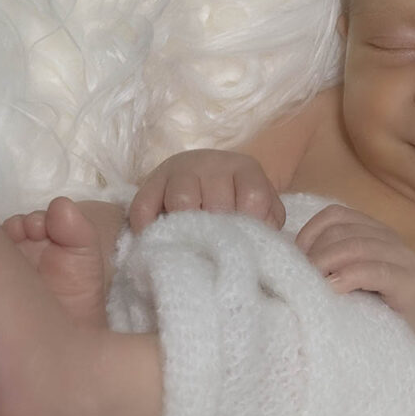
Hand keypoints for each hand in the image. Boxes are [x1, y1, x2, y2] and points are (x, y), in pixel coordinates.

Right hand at [128, 150, 285, 232]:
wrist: (198, 173)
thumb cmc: (236, 199)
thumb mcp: (262, 206)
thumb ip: (269, 221)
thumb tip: (264, 244)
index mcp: (245, 168)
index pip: (254, 197)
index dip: (251, 225)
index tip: (246, 244)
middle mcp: (212, 164)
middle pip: (217, 202)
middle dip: (219, 233)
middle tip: (217, 252)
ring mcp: (180, 170)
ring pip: (183, 201)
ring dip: (187, 230)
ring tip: (191, 247)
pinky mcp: (151, 183)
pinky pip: (144, 207)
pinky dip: (149, 228)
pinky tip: (159, 242)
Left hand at [294, 204, 414, 338]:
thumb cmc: (375, 309)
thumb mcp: (347, 280)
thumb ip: (328, 265)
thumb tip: (287, 259)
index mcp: (372, 231)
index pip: (335, 215)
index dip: (309, 233)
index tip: (295, 260)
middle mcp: (389, 238)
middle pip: (341, 231)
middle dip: (314, 253)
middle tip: (299, 278)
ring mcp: (402, 258)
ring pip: (356, 246)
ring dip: (327, 263)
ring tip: (312, 285)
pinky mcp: (410, 283)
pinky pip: (375, 270)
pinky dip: (349, 277)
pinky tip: (333, 290)